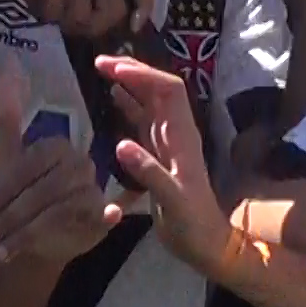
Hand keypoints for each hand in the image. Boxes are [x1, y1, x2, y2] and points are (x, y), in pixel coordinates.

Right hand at [0, 0, 152, 35]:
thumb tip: (115, 27)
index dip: (144, 5)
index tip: (134, 26)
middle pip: (112, 11)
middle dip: (91, 26)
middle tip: (67, 21)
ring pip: (81, 17)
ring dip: (61, 19)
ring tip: (47, 2)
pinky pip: (55, 13)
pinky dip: (43, 14)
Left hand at [0, 63, 125, 265]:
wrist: (34, 240)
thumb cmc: (19, 195)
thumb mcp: (6, 155)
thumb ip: (9, 113)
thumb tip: (9, 61)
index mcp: (58, 146)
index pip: (29, 164)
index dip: (3, 189)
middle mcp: (82, 163)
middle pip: (44, 189)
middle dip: (11, 216)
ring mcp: (94, 190)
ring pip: (60, 209)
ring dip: (27, 233)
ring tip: (1, 251)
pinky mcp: (104, 215)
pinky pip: (106, 213)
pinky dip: (108, 214)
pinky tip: (107, 217)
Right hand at [99, 55, 233, 271]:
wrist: (205, 244)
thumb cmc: (193, 224)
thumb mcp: (174, 201)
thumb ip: (150, 173)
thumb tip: (121, 145)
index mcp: (183, 137)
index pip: (168, 90)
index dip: (144, 74)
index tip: (115, 67)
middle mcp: (176, 133)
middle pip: (158, 90)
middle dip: (133, 71)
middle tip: (100, 62)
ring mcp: (167, 143)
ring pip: (149, 103)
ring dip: (129, 84)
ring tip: (102, 71)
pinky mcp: (158, 155)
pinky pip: (143, 122)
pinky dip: (128, 106)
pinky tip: (113, 99)